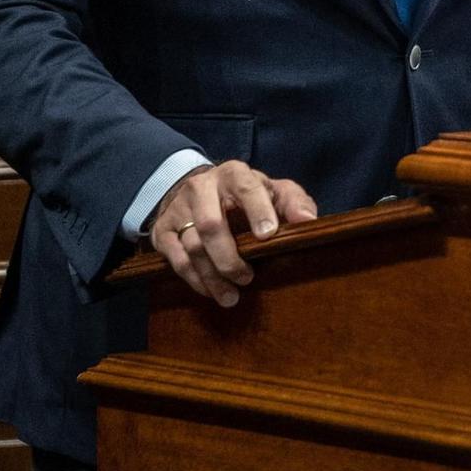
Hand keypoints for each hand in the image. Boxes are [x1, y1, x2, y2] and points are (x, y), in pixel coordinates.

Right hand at [146, 161, 317, 306]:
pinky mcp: (162, 230)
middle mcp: (202, 187)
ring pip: (192, 246)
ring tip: (232, 295)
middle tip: (247, 277)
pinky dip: (194, 279)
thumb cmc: (248, 195)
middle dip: (229, 257)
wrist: (201, 190)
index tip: (268, 236)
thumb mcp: (275, 191)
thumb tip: (308, 221)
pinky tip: (210, 291)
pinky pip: (175, 259)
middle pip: (211, 224)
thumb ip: (295, 203)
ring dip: (213, 275)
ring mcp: (179, 209)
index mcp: (235, 174)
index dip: (258, 211)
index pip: (247, 189)